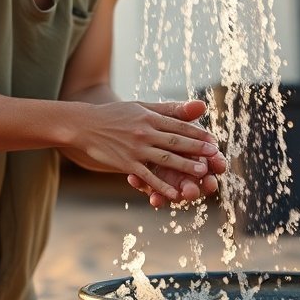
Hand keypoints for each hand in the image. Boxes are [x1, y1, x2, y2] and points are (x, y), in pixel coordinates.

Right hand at [70, 98, 221, 201]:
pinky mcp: (126, 163)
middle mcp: (144, 131)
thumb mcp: (141, 106)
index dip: (197, 133)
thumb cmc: (116, 115)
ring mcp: (135, 148)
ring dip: (184, 166)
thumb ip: (168, 109)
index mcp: (149, 116)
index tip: (213, 140)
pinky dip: (160, 186)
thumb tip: (199, 106)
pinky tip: (173, 194)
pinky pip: (146, 176)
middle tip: (214, 156)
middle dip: (196, 149)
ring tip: (201, 173)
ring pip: (164, 158)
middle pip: (175, 141)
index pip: (178, 125)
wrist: (85, 125)